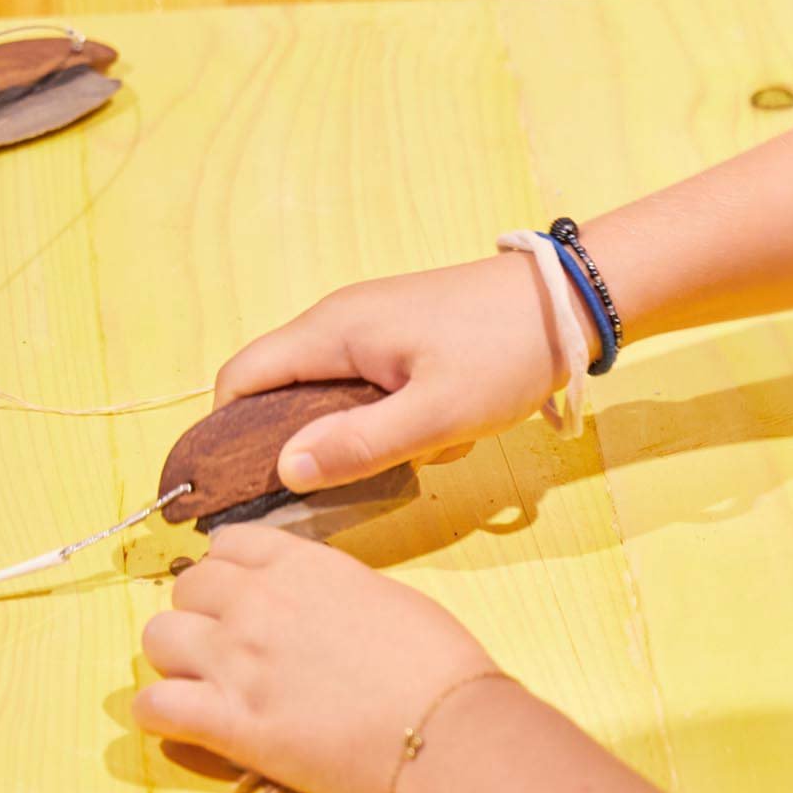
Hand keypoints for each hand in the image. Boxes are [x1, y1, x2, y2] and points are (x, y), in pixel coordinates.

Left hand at [131, 525, 500, 792]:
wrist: (449, 730)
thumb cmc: (441, 665)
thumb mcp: (388, 598)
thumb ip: (335, 592)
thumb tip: (318, 610)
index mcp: (302, 565)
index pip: (228, 544)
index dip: (230, 572)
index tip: (243, 598)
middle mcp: (258, 602)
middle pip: (185, 589)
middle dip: (201, 616)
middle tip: (229, 650)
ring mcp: (238, 662)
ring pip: (157, 639)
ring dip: (176, 660)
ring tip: (205, 686)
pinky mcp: (230, 724)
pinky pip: (153, 707)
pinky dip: (161, 715)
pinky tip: (187, 725)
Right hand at [216, 254, 593, 493]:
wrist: (570, 302)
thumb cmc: (505, 352)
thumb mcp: (436, 415)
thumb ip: (359, 445)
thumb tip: (286, 470)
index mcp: (332, 332)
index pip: (240, 379)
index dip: (222, 433)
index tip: (232, 487)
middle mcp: (338, 322)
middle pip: (278, 390)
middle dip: (297, 443)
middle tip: (328, 490)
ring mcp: (371, 328)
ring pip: (330, 395)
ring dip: (358, 435)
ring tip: (408, 455)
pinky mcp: (402, 339)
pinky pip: (371, 389)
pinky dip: (394, 419)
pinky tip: (439, 433)